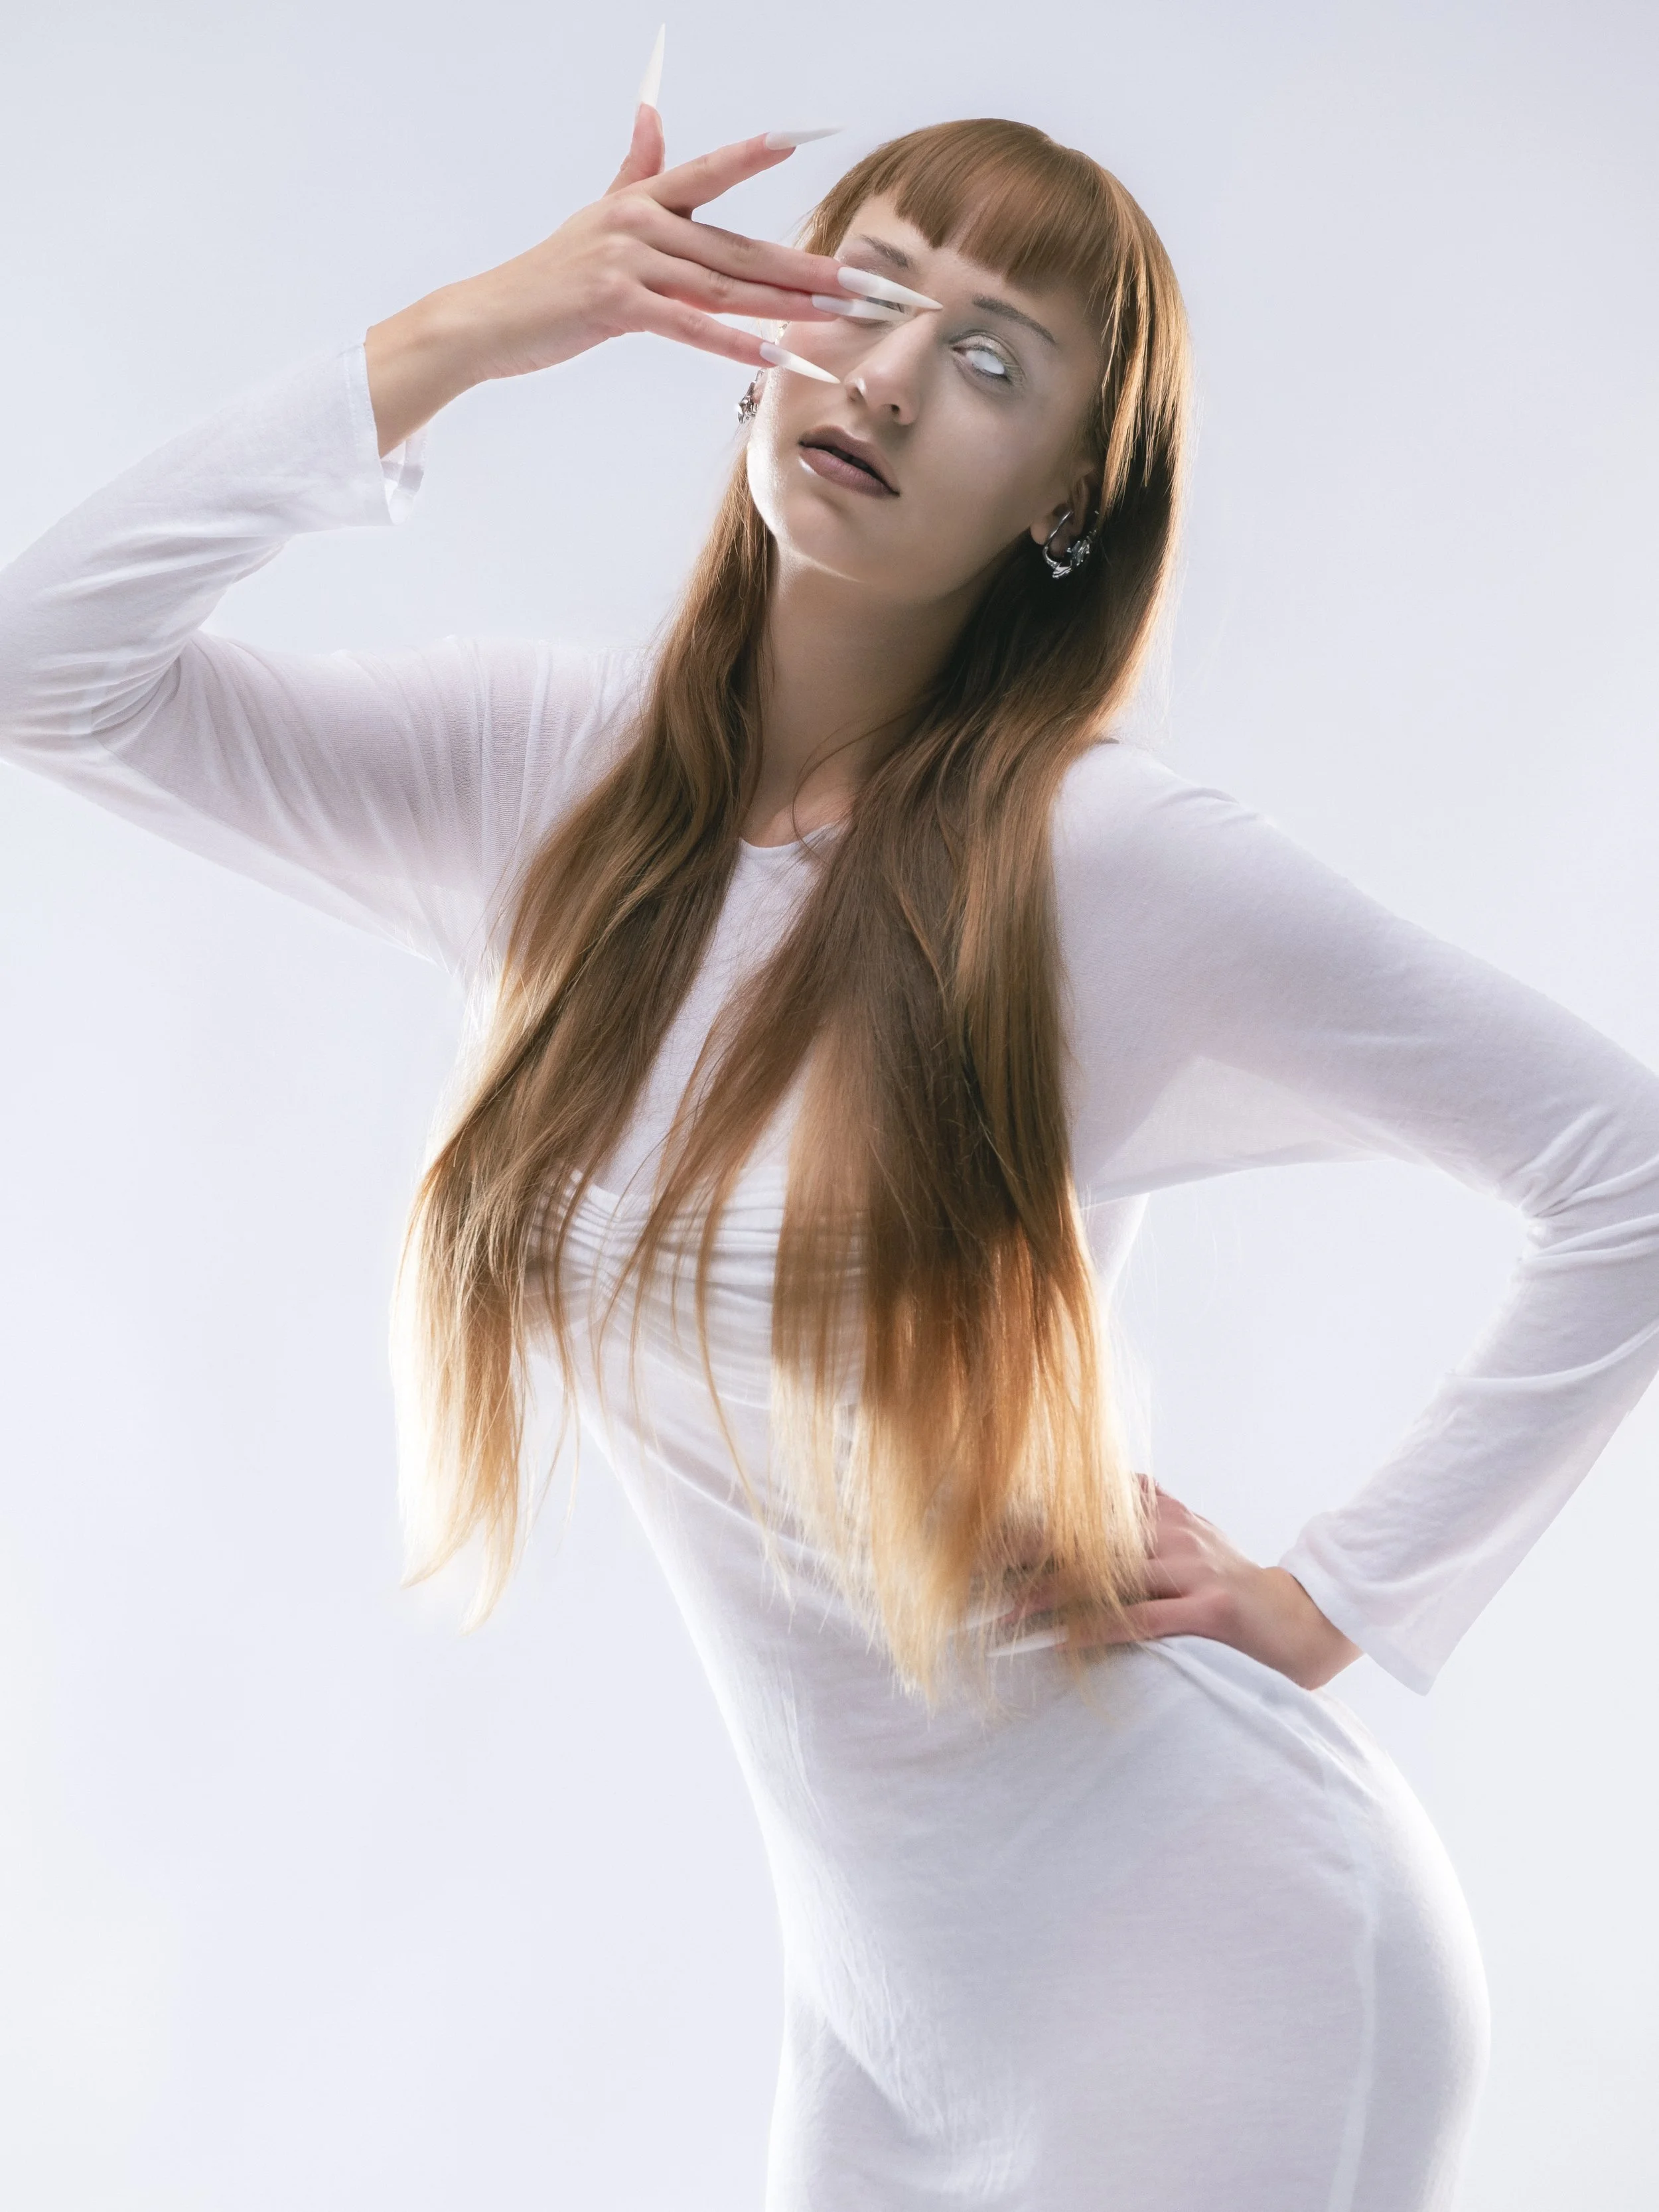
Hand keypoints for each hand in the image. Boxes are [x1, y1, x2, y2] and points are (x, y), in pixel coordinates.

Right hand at [364, 105, 849, 453]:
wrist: (489, 319)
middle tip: (865, 282)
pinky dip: (737, 343)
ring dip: (788, 307)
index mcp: (642, 199)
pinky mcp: (617, 304)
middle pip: (740, 248)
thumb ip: (635, 168)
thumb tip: (651, 114)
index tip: (809, 137)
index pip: (711, 170)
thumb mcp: (596, 214)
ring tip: (840, 317)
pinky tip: (777, 356)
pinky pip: (690, 325)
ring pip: (726, 288)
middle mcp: (641, 221)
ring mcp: (629, 261)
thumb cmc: (549, 279)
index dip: (755, 152)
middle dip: (808, 268)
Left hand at [1001, 1483, 1361, 1690]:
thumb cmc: (1235, 1587)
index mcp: (1168, 1514)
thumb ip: (1151, 1518)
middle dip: (1030, 1556)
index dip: (1039, 1517)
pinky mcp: (1212, 1610)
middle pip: (1089, 1539)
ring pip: (1109, 1578)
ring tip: (1006, 1613)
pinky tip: (1063, 1644)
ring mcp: (1195, 1570)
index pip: (1093, 1507)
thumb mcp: (1193, 1540)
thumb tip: (1099, 1504)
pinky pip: (1144, 1620)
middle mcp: (1177, 1533)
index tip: (988, 1532)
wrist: (1304, 1621)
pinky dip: (1100, 1630)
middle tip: (978, 1573)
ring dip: (1052, 1597)